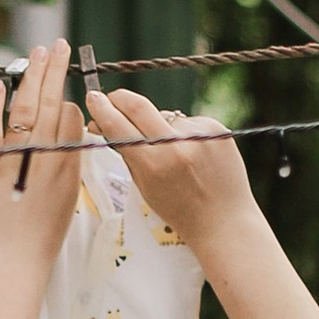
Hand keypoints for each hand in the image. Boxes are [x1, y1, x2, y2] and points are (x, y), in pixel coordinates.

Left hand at [0, 43, 82, 286]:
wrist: (14, 260)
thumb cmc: (41, 233)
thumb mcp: (68, 195)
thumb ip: (68, 160)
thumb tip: (68, 126)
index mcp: (66, 164)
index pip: (70, 117)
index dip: (65, 94)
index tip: (64, 71)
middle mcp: (43, 157)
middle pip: (50, 103)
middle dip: (55, 71)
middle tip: (58, 46)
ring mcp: (14, 160)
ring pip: (25, 108)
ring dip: (31, 77)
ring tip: (37, 53)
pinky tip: (3, 84)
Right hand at [89, 84, 264, 261]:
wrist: (225, 221)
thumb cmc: (180, 210)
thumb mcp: (145, 187)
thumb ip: (127, 153)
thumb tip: (104, 123)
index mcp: (154, 166)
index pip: (119, 125)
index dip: (102, 108)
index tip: (93, 97)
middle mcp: (176, 146)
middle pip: (140, 106)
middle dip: (121, 99)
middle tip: (111, 98)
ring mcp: (199, 135)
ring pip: (166, 117)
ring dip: (159, 127)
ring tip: (173, 156)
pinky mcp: (216, 129)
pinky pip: (188, 123)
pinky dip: (183, 133)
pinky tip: (193, 155)